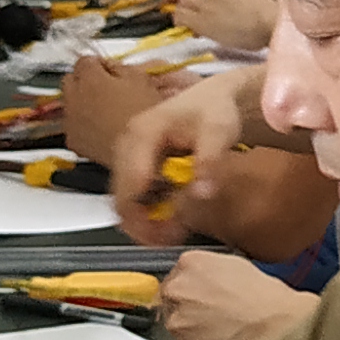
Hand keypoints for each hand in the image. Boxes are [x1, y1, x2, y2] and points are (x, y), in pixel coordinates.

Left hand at [53, 56, 175, 160]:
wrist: (140, 154)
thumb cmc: (145, 116)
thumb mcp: (141, 81)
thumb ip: (121, 67)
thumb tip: (110, 66)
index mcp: (90, 78)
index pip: (85, 59)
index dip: (100, 64)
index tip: (111, 71)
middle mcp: (74, 96)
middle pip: (71, 78)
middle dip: (85, 80)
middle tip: (105, 88)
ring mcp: (70, 120)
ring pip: (70, 102)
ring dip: (83, 102)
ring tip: (106, 110)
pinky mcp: (73, 140)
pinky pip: (73, 124)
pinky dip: (83, 124)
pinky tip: (102, 128)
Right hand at [105, 69, 257, 246]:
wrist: (211, 100)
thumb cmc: (214, 111)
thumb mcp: (219, 131)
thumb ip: (210, 161)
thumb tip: (201, 193)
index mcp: (141, 134)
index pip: (129, 183)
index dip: (143, 214)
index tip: (167, 234)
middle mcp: (127, 146)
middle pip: (120, 198)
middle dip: (143, 225)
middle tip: (172, 239)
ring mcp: (128, 157)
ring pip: (124, 202)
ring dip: (144, 223)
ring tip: (175, 232)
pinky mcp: (134, 168)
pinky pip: (133, 199)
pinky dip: (148, 214)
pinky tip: (172, 219)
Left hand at [157, 248, 314, 339]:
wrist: (280, 332)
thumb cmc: (270, 302)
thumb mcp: (240, 266)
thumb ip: (212, 270)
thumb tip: (207, 280)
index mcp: (191, 264)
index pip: (176, 275)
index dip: (192, 289)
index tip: (202, 297)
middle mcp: (178, 291)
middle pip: (172, 302)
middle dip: (190, 310)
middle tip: (216, 317)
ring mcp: (178, 322)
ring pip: (179, 328)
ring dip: (195, 332)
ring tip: (226, 333)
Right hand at [169, 0, 278, 53]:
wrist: (272, 22)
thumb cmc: (250, 38)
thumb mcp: (222, 40)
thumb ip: (204, 31)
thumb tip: (194, 29)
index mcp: (200, 20)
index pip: (178, 13)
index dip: (178, 18)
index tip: (183, 23)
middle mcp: (205, 2)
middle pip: (186, 1)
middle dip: (189, 8)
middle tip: (198, 18)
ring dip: (209, 2)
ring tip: (224, 13)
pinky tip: (237, 3)